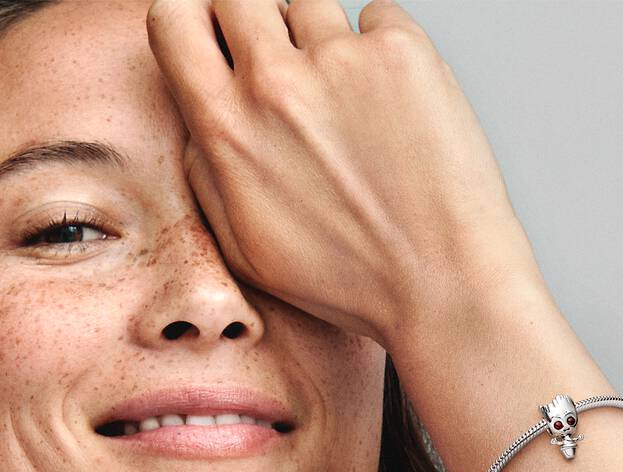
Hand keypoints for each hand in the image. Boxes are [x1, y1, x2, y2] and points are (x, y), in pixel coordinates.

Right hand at [146, 0, 541, 351]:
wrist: (443, 287)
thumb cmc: (352, 281)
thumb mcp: (248, 252)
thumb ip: (208, 175)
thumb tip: (201, 118)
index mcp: (228, 130)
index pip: (173, 17)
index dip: (195, 26)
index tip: (219, 45)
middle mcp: (276, 83)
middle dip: (256, 26)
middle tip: (290, 77)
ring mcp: (342, 60)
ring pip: (311, 5)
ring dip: (324, 45)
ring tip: (353, 111)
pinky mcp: (403, 52)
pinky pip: (377, 18)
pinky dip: (384, 54)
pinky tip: (397, 113)